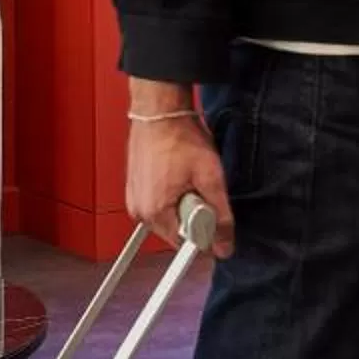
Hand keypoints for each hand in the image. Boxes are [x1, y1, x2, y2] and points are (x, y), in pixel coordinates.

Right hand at [125, 96, 232, 258]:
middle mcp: (139, 211)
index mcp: (155, 213)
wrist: (160, 112)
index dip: (206, 232)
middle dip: (194, 215)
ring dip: (183, 203)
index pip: (185, 245)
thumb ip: (220, 216)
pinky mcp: (135, 189)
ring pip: (169, 217)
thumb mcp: (211, 177)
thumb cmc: (180, 138)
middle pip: (177, 232)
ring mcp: (135, 199)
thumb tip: (224, 245)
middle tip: (199, 186)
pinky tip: (177, 174)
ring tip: (186, 176)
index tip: (213, 211)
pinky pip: (158, 204)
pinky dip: (171, 194)